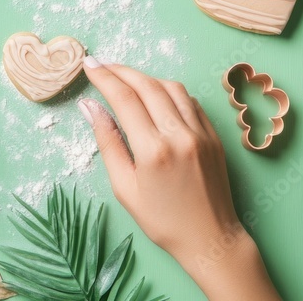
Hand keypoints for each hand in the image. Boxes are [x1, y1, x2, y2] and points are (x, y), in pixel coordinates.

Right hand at [79, 58, 280, 300]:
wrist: (210, 238)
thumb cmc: (162, 220)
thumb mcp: (124, 187)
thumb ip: (108, 142)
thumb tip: (90, 108)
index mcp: (153, 149)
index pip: (124, 99)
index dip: (103, 78)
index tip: (88, 65)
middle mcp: (179, 134)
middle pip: (147, 85)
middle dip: (120, 70)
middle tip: (100, 64)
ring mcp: (201, 132)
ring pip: (171, 87)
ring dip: (145, 77)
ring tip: (125, 78)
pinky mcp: (214, 135)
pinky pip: (190, 101)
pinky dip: (169, 90)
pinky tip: (155, 94)